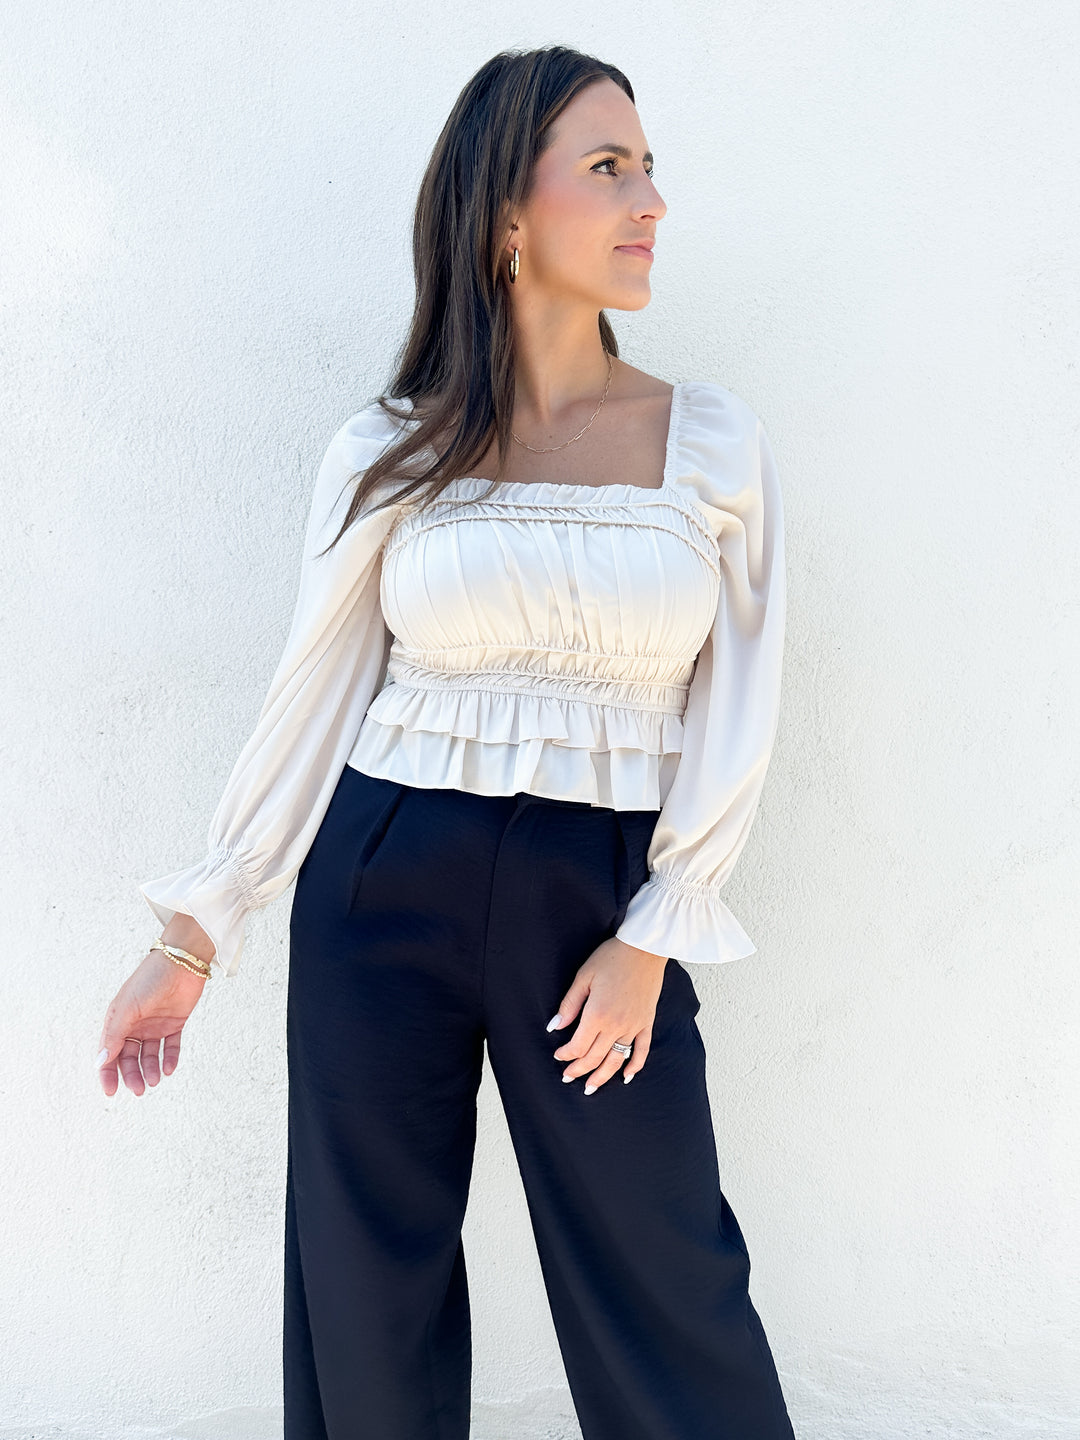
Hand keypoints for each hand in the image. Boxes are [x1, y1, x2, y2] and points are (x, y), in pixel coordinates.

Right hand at [96, 948, 208, 1096]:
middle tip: (139, 1089)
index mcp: (118, 1020)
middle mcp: (135, 1025)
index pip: (109, 1053)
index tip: (111, 1091)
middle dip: (132, 1075)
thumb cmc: (150, 979)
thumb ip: (114, 1035)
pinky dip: (169, 1059)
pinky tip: (169, 1068)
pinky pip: (170, 1047)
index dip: (107, 1073)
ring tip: (155, 1080)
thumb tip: (100, 1062)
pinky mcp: (174, 1023)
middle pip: (130, 1058)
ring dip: (150, 1070)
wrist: (182, 961)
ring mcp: (154, 1025)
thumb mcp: (127, 1008)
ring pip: (149, 1055)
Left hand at [548, 936, 667, 1091]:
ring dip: (602, 1076)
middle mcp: (616, 1025)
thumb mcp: (584, 976)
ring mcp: (634, 1026)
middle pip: (595, 1057)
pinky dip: (635, 1065)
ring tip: (590, 1087)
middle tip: (568, 1077)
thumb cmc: (612, 957)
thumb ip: (569, 1004)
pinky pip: (642, 1050)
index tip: (558, 1056)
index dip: (566, 1055)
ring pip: (616, 1060)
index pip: (578, 1046)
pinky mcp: (646, 1022)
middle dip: (579, 1070)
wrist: (644, 948)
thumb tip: (554, 1026)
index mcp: (597, 1014)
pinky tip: (627, 1077)